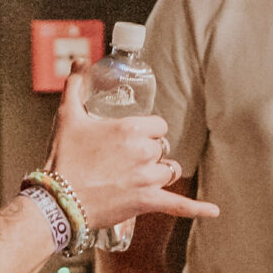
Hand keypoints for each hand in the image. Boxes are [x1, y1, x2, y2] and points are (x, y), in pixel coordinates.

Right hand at [49, 67, 219, 231]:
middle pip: (162, 148)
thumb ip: (75, 85)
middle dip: (149, 153)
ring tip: (145, 176)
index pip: (158, 126)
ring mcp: (147, 179)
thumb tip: (79, 62)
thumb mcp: (67, 116)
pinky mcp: (147, 202)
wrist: (58, 201)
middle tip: (126, 159)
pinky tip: (214, 210)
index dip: (148, 131)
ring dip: (161, 172)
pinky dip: (197, 208)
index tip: (134, 137)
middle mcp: (143, 152)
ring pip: (170, 171)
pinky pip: (178, 205)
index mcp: (130, 129)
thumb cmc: (64, 158)